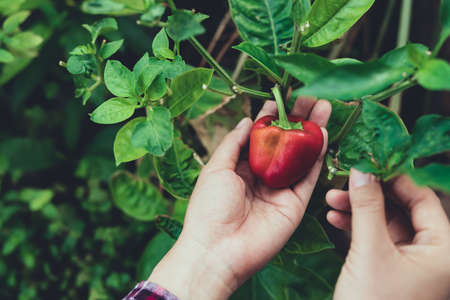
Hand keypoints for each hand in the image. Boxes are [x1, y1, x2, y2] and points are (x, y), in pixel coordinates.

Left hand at [148, 98, 330, 299]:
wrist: (218, 250)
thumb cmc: (208, 208)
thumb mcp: (215, 168)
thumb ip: (233, 143)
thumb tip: (246, 120)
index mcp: (241, 168)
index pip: (261, 137)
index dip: (271, 117)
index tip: (282, 96)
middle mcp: (263, 176)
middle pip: (285, 143)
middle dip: (298, 119)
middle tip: (310, 95)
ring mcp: (281, 189)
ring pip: (302, 156)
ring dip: (313, 132)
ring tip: (324, 106)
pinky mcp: (296, 203)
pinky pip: (310, 176)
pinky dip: (318, 155)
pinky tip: (323, 133)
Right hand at [327, 169, 449, 299]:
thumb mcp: (370, 250)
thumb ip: (367, 206)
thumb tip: (362, 170)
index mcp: (443, 249)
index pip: (423, 199)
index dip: (394, 178)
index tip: (367, 164)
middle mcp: (432, 254)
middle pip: (402, 209)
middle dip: (370, 195)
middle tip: (344, 182)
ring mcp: (411, 262)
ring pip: (386, 223)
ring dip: (359, 210)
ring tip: (331, 201)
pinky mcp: (392, 268)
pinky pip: (377, 239)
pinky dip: (357, 228)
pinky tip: (335, 219)